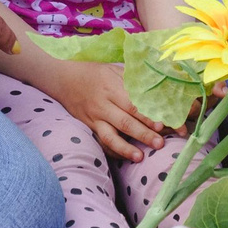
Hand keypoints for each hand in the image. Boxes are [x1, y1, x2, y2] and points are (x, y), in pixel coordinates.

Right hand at [40, 57, 169, 161]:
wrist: (63, 80)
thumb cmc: (94, 73)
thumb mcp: (113, 69)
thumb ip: (133, 80)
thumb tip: (159, 86)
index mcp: (112, 87)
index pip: (133, 104)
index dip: (148, 115)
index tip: (163, 124)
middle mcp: (104, 104)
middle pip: (125, 122)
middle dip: (144, 134)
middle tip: (160, 144)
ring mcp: (95, 118)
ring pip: (111, 136)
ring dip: (126, 148)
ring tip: (140, 157)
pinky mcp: (90, 127)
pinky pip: (101, 142)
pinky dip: (113, 151)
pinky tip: (125, 158)